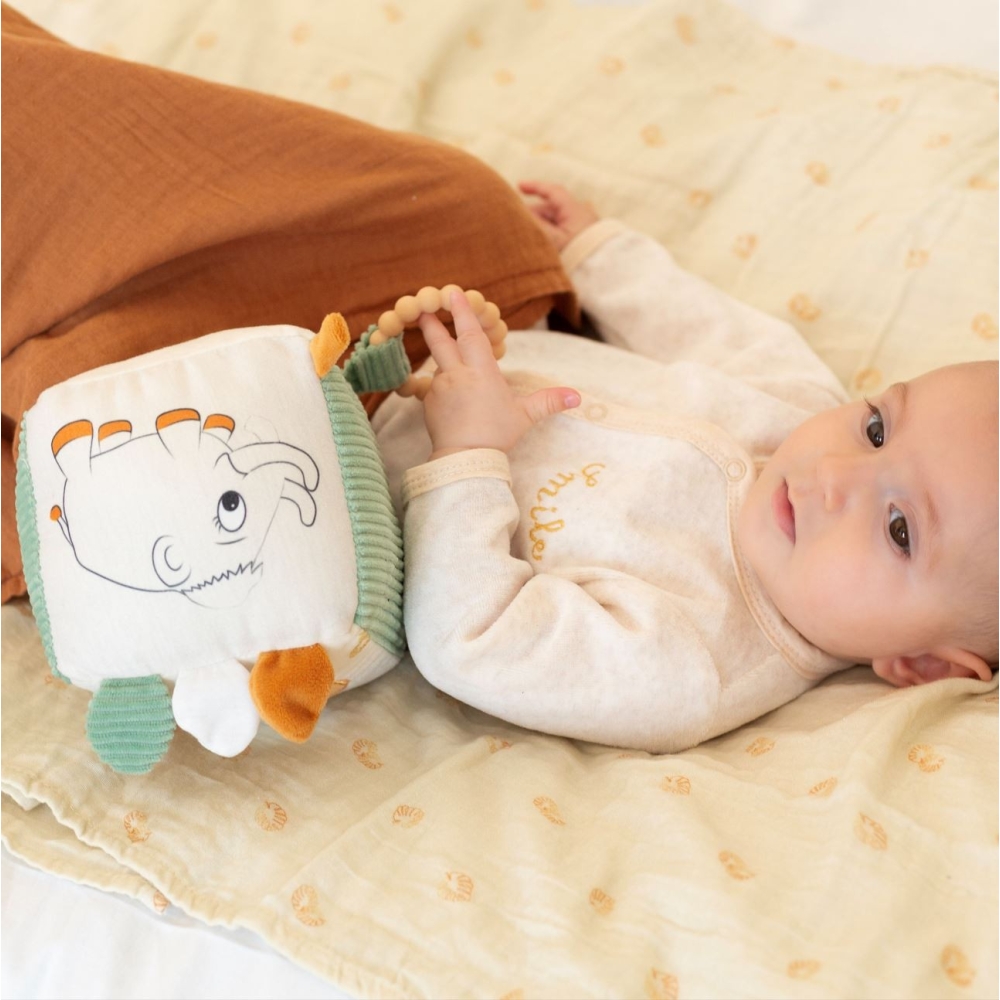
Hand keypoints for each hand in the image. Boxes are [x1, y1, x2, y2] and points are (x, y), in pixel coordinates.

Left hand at [418, 291, 580, 460]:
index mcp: (481, 371)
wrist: (465, 459)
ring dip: (439, 357)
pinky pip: (433, 388)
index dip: (463, 312)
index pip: (471, 334)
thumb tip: (577, 396)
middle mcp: (457, 374)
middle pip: (441, 342)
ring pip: (438, 366)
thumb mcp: (525, 416)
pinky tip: (448, 397)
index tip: (453, 292)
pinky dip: (440, 387)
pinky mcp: (429, 404)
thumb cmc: (496, 435)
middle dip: (432, 323)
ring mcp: (440, 388)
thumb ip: (549, 401)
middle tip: (421, 308)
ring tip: (442, 359)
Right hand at [518, 180, 599, 250]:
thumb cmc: (579, 254)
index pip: (553, 191)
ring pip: (556, 221)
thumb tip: (523, 214)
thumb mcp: (555, 240)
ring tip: (527, 237)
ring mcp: (583, 227)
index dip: (535, 187)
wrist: (605, 271)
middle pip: (551, 209)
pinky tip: (542, 243)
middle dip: (534, 214)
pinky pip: (563, 231)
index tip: (519, 186)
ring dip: (541, 226)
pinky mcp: (584, 239)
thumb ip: (537, 225)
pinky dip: (551, 233)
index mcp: (574, 210)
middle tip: (517, 223)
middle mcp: (580, 214)